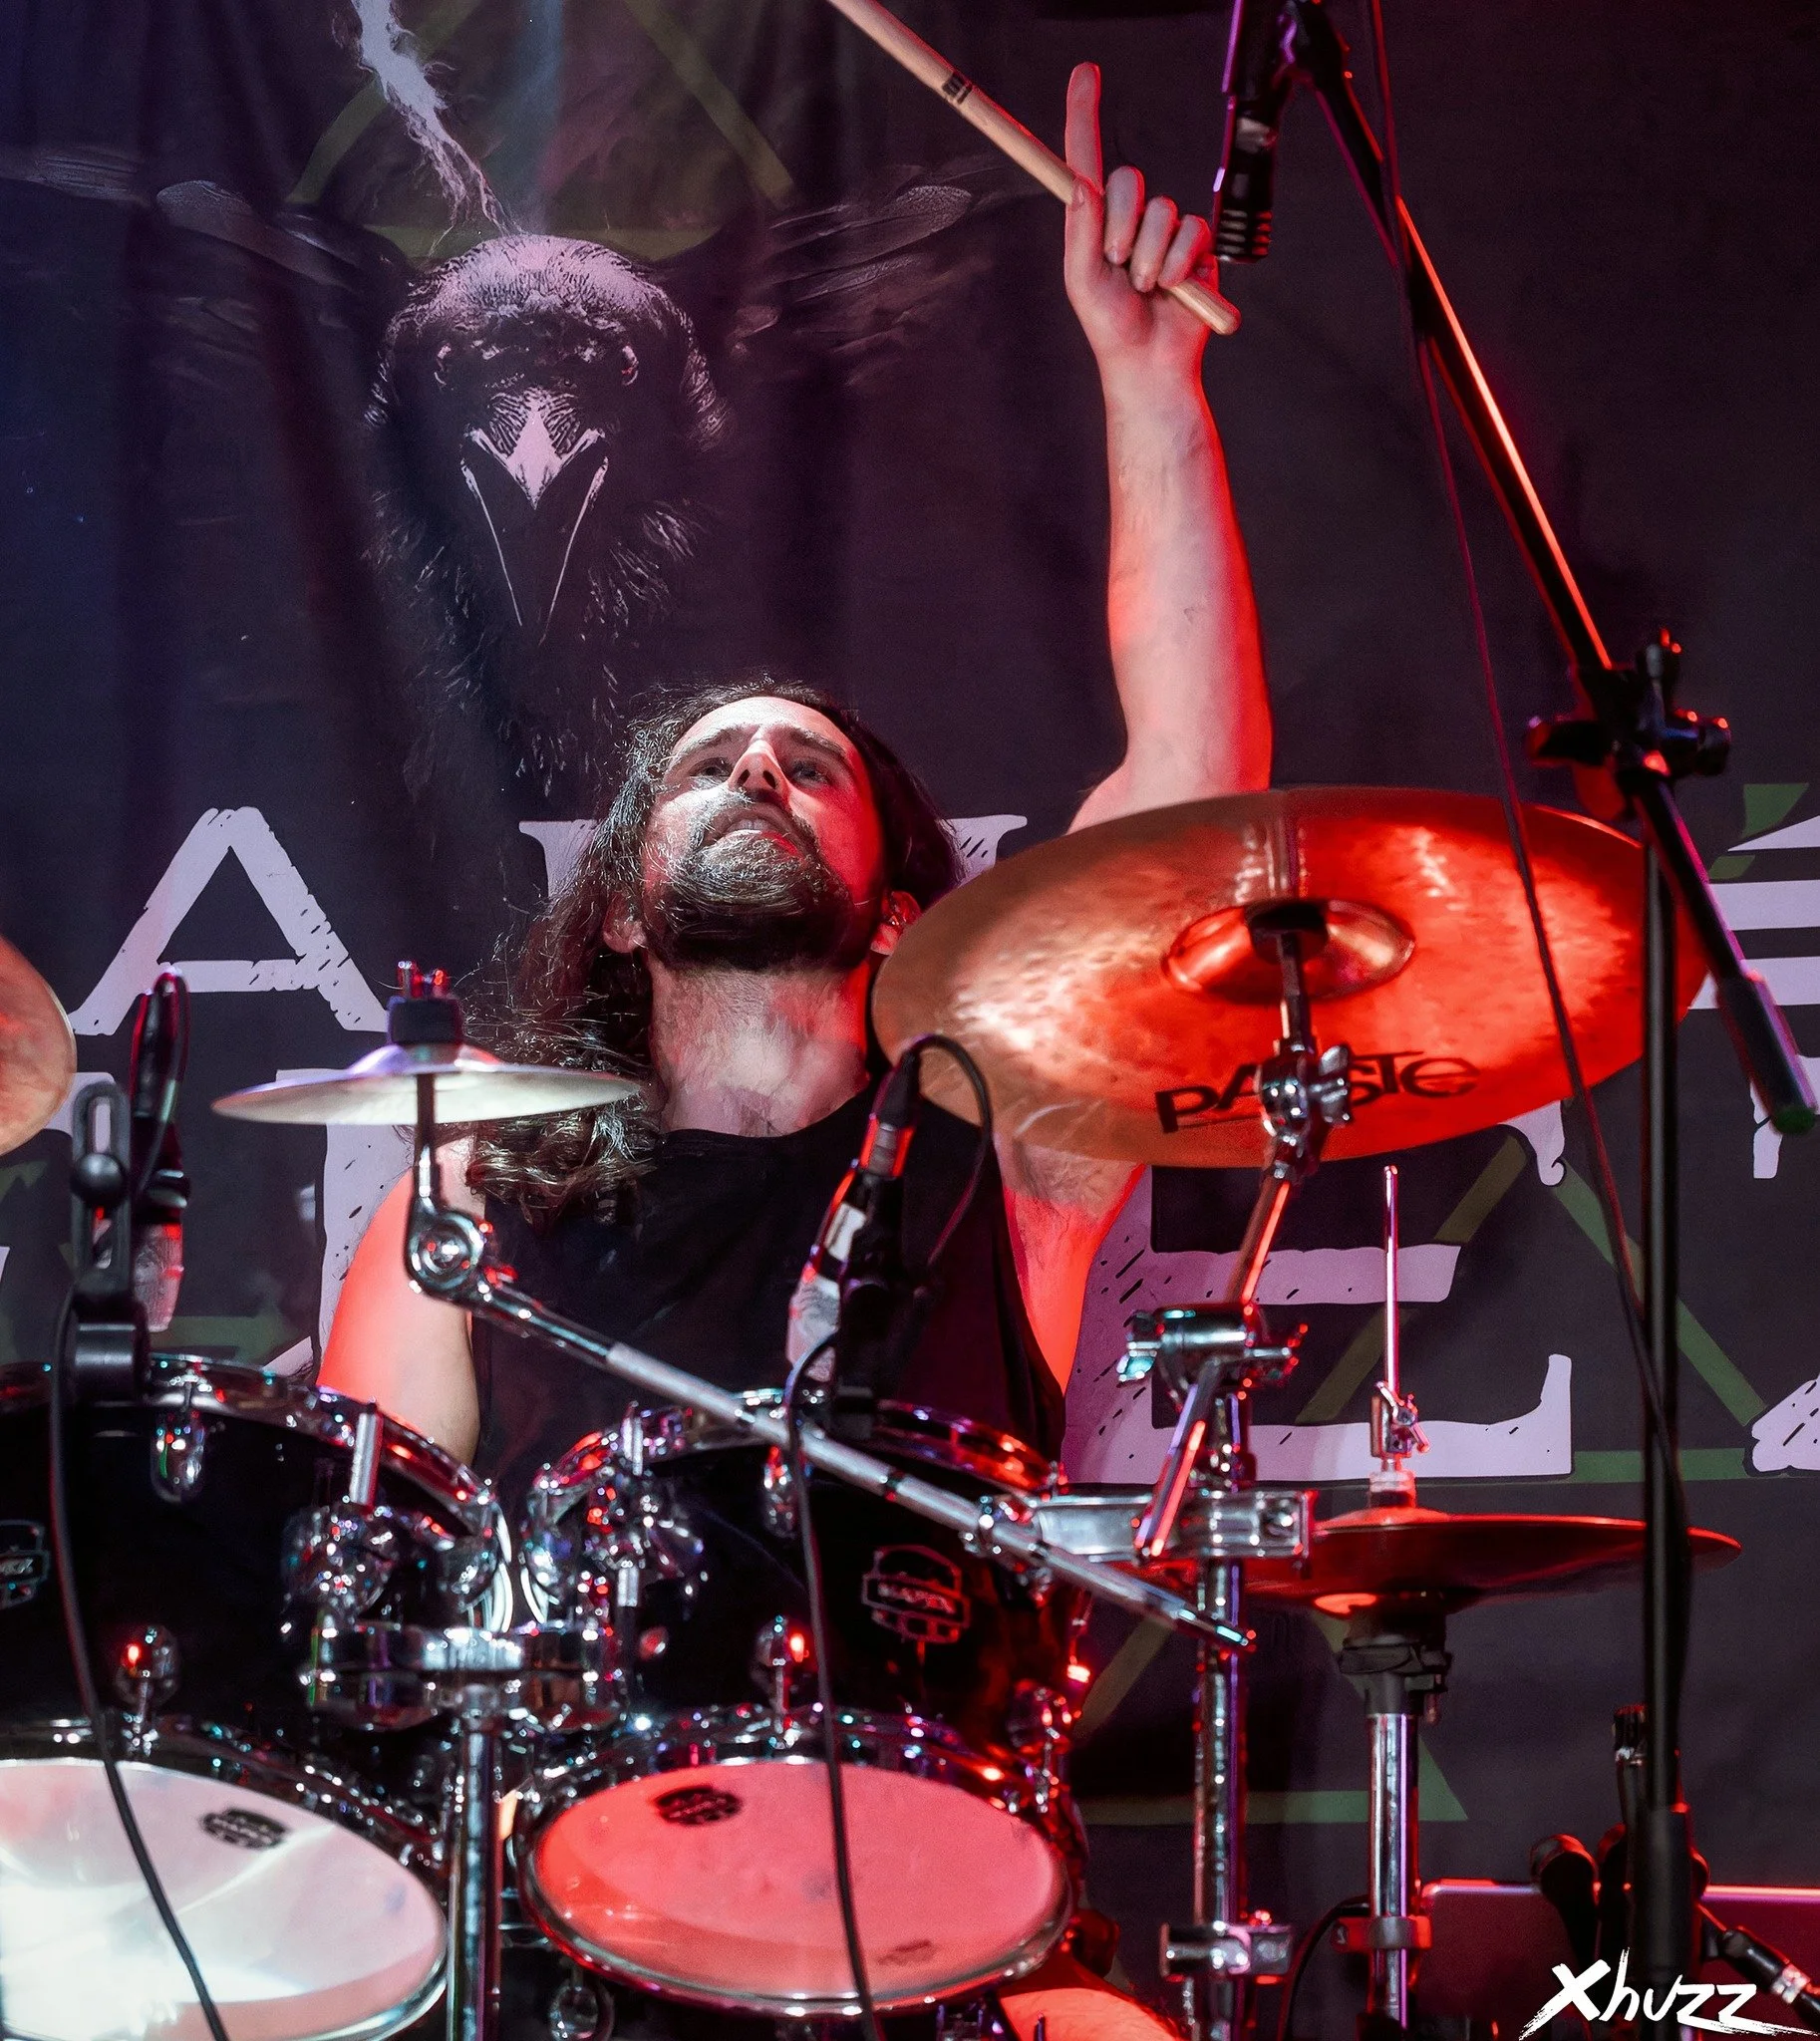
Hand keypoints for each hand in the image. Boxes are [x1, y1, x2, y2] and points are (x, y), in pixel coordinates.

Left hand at [1063, 62, 1214, 379]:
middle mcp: (1129, 218)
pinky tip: (1172, 287)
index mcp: (1095, 221)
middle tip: (1117, 265)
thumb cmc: (1110, 326)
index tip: (1085, 73)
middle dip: (1120, 227)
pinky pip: (1191, 232)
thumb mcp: (1081, 281)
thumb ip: (1079, 232)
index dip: (1083, 116)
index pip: (1087, 158)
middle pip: (1129, 181)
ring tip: (1144, 287)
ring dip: (1149, 257)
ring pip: (1162, 211)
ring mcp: (1165, 231)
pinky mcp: (1196, 247)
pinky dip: (1177, 264)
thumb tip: (1080, 185)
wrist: (1150, 363)